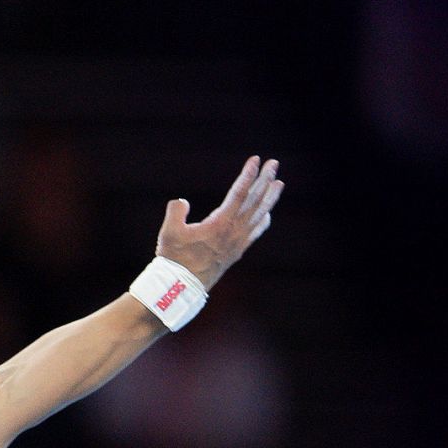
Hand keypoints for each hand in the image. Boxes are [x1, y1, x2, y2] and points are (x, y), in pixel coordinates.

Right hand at [155, 156, 283, 289]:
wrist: (182, 287)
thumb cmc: (174, 259)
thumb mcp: (168, 233)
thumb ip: (175, 212)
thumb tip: (182, 202)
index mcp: (220, 224)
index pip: (239, 194)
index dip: (248, 175)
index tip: (256, 160)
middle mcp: (234, 232)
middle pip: (255, 201)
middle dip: (265, 180)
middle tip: (274, 163)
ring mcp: (238, 242)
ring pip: (260, 215)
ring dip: (270, 198)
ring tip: (279, 183)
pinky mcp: (237, 252)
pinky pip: (256, 232)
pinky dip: (264, 219)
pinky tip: (267, 213)